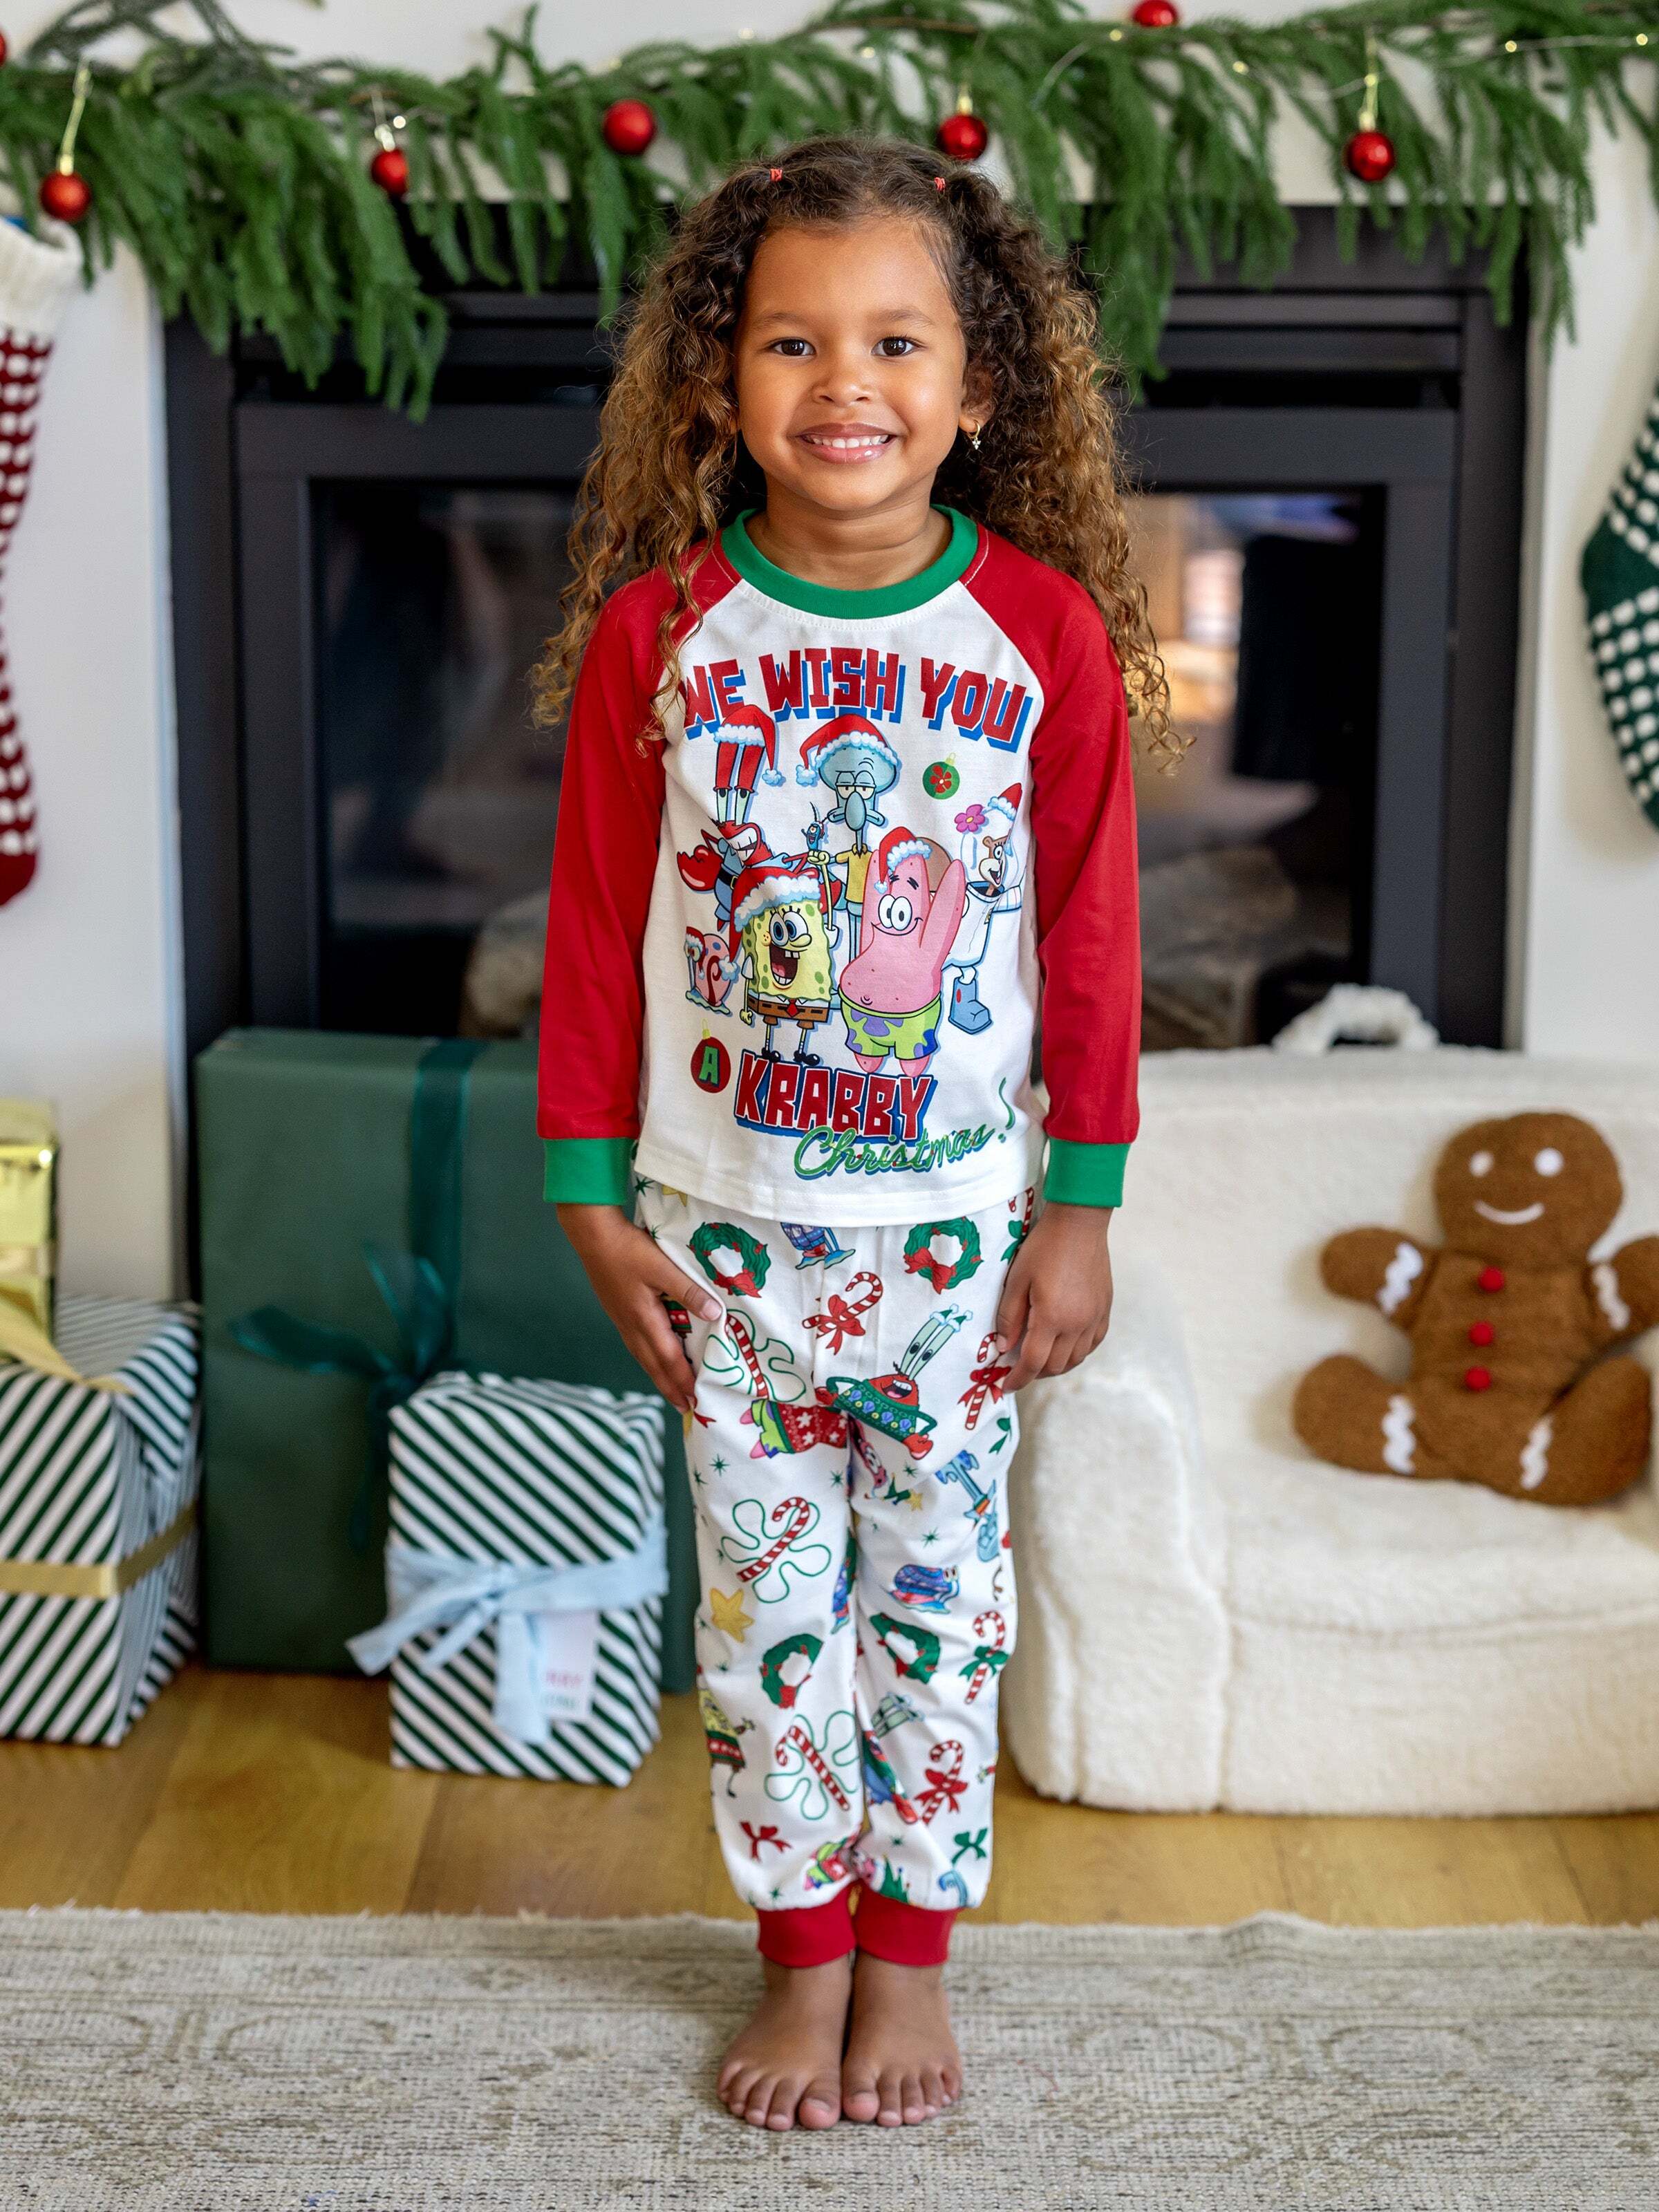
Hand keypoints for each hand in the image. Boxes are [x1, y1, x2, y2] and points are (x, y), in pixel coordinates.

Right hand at [555, 1204, 721, 1413]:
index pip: (669, 1359)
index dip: (683, 1381)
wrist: (592, 1235)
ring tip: (671, 1391)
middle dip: (670, 1388)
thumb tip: (716, 1315)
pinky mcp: (617, 1310)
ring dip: (658, 1375)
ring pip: (643, 1356)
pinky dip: (648, 1358)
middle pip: (653, 1365)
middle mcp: (631, 1325)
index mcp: (644, 1319)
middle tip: (686, 1409)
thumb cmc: (628, 1249)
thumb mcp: (663, 1267)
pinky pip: (636, 1344)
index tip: (695, 1403)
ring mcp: (621, 1319)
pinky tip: (652, 1356)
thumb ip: (689, 1292)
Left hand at [993, 1202, 1113, 1391]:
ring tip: (1041, 1358)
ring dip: (1057, 1365)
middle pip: (1056, 1365)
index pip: (1033, 1363)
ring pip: (1077, 1358)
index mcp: (1052, 1318)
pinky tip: (1065, 1344)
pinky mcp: (1105, 1309)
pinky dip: (1077, 1351)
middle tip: (1018, 1367)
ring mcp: (1095, 1317)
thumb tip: (1004, 1348)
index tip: (1006, 1386)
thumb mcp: (1016, 1280)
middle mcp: (1077, 1324)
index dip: (1018, 1379)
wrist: (1080, 1223)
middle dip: (1035, 1373)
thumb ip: (1009, 1317)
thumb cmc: (1043, 1247)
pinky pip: (1093, 1343)